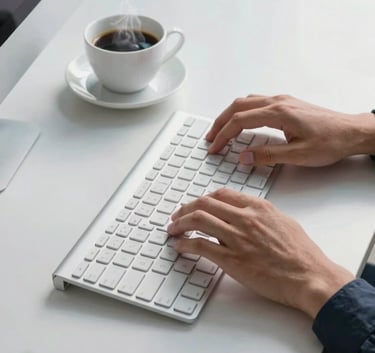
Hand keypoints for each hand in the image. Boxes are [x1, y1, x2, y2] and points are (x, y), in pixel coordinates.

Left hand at [167, 188, 353, 317]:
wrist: (310, 277)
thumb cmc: (301, 253)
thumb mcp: (282, 222)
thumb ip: (260, 216)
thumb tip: (243, 216)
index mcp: (258, 207)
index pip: (221, 194)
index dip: (203, 198)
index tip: (196, 205)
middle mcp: (245, 218)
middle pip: (205, 203)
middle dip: (186, 208)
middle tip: (177, 216)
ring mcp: (237, 238)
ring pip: (198, 220)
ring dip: (180, 224)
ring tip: (173, 229)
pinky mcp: (231, 259)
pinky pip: (200, 246)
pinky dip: (184, 244)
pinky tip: (179, 246)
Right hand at [206, 94, 374, 166]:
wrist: (351, 132)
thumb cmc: (330, 141)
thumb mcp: (298, 155)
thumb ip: (267, 156)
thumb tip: (243, 157)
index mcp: (278, 113)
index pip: (240, 121)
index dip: (223, 135)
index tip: (214, 147)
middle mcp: (278, 102)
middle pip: (237, 106)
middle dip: (219, 122)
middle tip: (210, 138)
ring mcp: (282, 100)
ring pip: (245, 101)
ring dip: (229, 115)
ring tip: (220, 130)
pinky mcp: (286, 104)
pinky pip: (255, 102)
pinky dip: (242, 111)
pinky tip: (241, 122)